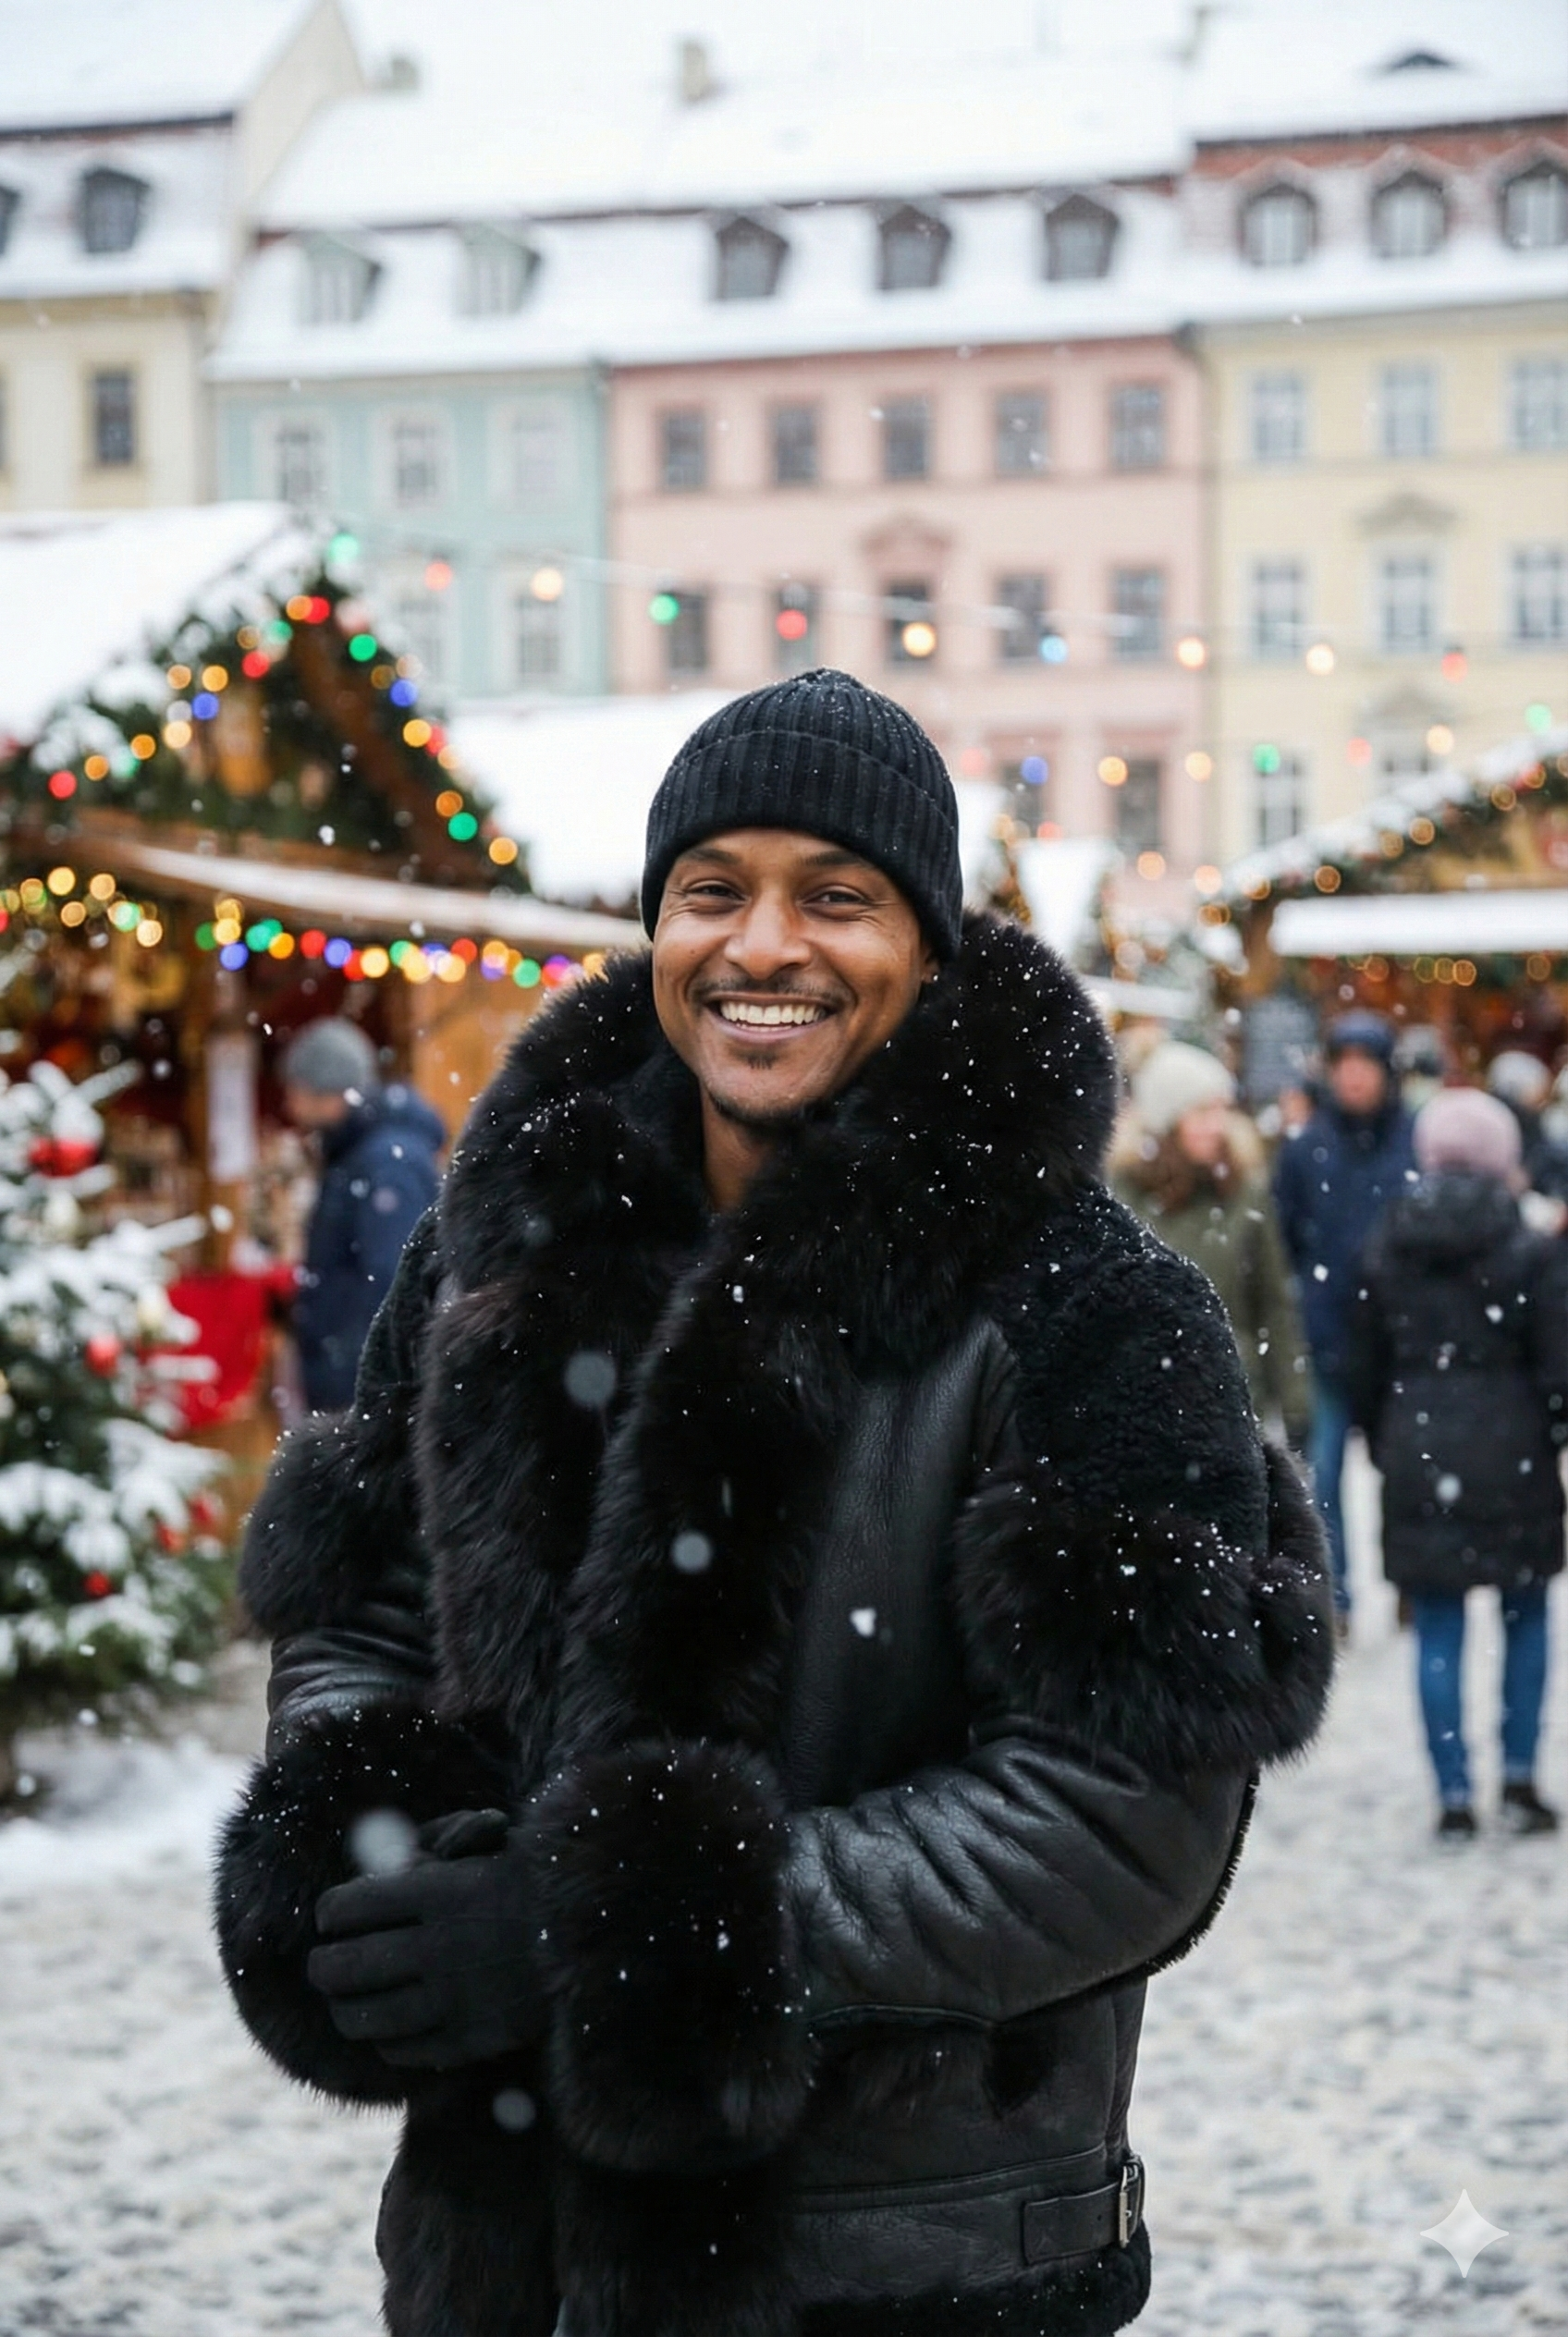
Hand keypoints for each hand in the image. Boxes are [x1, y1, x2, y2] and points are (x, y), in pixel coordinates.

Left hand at [308, 1809, 540, 2069]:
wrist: (602, 1932)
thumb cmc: (538, 1880)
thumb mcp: (486, 1849)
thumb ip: (428, 1859)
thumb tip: (373, 1870)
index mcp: (439, 1891)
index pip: (346, 1907)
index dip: (329, 1913)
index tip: (331, 1917)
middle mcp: (439, 1947)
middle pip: (343, 1967)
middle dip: (324, 1967)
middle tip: (323, 1966)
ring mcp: (454, 1999)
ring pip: (363, 2018)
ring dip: (345, 2010)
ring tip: (345, 2003)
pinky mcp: (471, 2040)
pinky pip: (401, 2051)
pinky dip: (385, 2041)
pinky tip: (388, 2027)